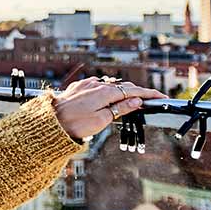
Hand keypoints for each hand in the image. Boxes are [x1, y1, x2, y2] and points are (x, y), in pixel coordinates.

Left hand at [51, 77, 166, 140]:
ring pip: (110, 85)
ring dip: (122, 91)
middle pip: (123, 87)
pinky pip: (97, 86)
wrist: (49, 122)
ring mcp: (86, 85)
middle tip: (150, 99)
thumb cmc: (74, 124)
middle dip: (137, 92)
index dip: (149, 94)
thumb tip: (136, 100)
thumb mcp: (102, 119)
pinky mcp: (78, 88)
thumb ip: (120, 108)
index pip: (133, 91)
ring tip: (132, 98)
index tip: (161, 97)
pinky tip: (108, 95)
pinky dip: (108, 90)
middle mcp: (96, 85)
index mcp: (105, 92)